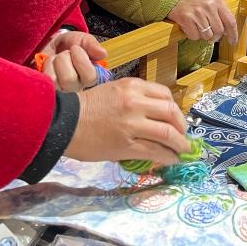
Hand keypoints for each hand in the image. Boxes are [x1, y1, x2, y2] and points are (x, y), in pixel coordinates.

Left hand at [39, 31, 107, 91]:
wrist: (49, 45)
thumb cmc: (68, 45)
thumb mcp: (81, 39)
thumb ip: (91, 45)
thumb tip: (103, 54)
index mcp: (89, 77)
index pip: (90, 77)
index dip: (81, 60)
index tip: (75, 48)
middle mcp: (75, 88)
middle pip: (69, 79)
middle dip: (64, 58)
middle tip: (64, 53)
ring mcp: (59, 92)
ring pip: (54, 80)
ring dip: (53, 62)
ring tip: (55, 59)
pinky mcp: (46, 91)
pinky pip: (43, 80)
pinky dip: (44, 67)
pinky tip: (47, 65)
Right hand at [65, 77, 190, 165]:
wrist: (63, 124)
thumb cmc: (86, 108)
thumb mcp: (113, 91)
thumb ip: (135, 98)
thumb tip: (156, 114)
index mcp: (132, 86)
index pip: (165, 94)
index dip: (175, 108)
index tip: (176, 118)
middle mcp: (135, 102)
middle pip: (171, 112)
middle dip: (182, 126)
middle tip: (183, 136)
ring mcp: (132, 124)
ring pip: (167, 133)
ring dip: (180, 144)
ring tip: (182, 151)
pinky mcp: (126, 145)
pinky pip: (155, 151)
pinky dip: (168, 156)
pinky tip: (171, 160)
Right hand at [166, 0, 238, 43]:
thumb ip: (220, 12)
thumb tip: (227, 31)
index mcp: (217, 1)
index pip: (230, 21)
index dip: (233, 34)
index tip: (232, 42)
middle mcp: (209, 7)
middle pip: (219, 31)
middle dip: (215, 37)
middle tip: (210, 35)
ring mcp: (197, 13)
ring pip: (207, 35)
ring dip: (203, 36)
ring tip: (198, 27)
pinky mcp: (186, 19)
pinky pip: (195, 36)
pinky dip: (193, 35)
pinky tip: (190, 27)